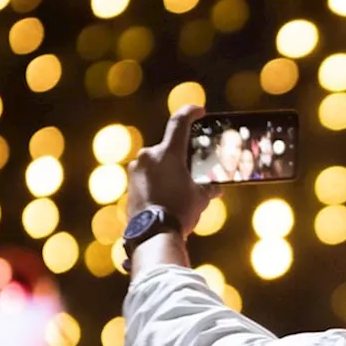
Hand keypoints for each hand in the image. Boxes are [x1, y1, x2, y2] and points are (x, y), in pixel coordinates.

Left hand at [126, 105, 221, 236]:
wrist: (152, 234)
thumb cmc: (179, 211)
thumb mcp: (200, 198)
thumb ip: (208, 188)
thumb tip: (216, 189)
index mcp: (168, 153)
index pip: (179, 123)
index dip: (191, 112)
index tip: (198, 110)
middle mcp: (148, 156)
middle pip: (169, 150)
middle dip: (181, 159)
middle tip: (192, 172)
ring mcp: (135, 170)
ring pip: (157, 164)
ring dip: (168, 173)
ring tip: (180, 192)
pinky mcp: (129, 184)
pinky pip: (147, 177)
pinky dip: (158, 183)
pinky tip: (167, 200)